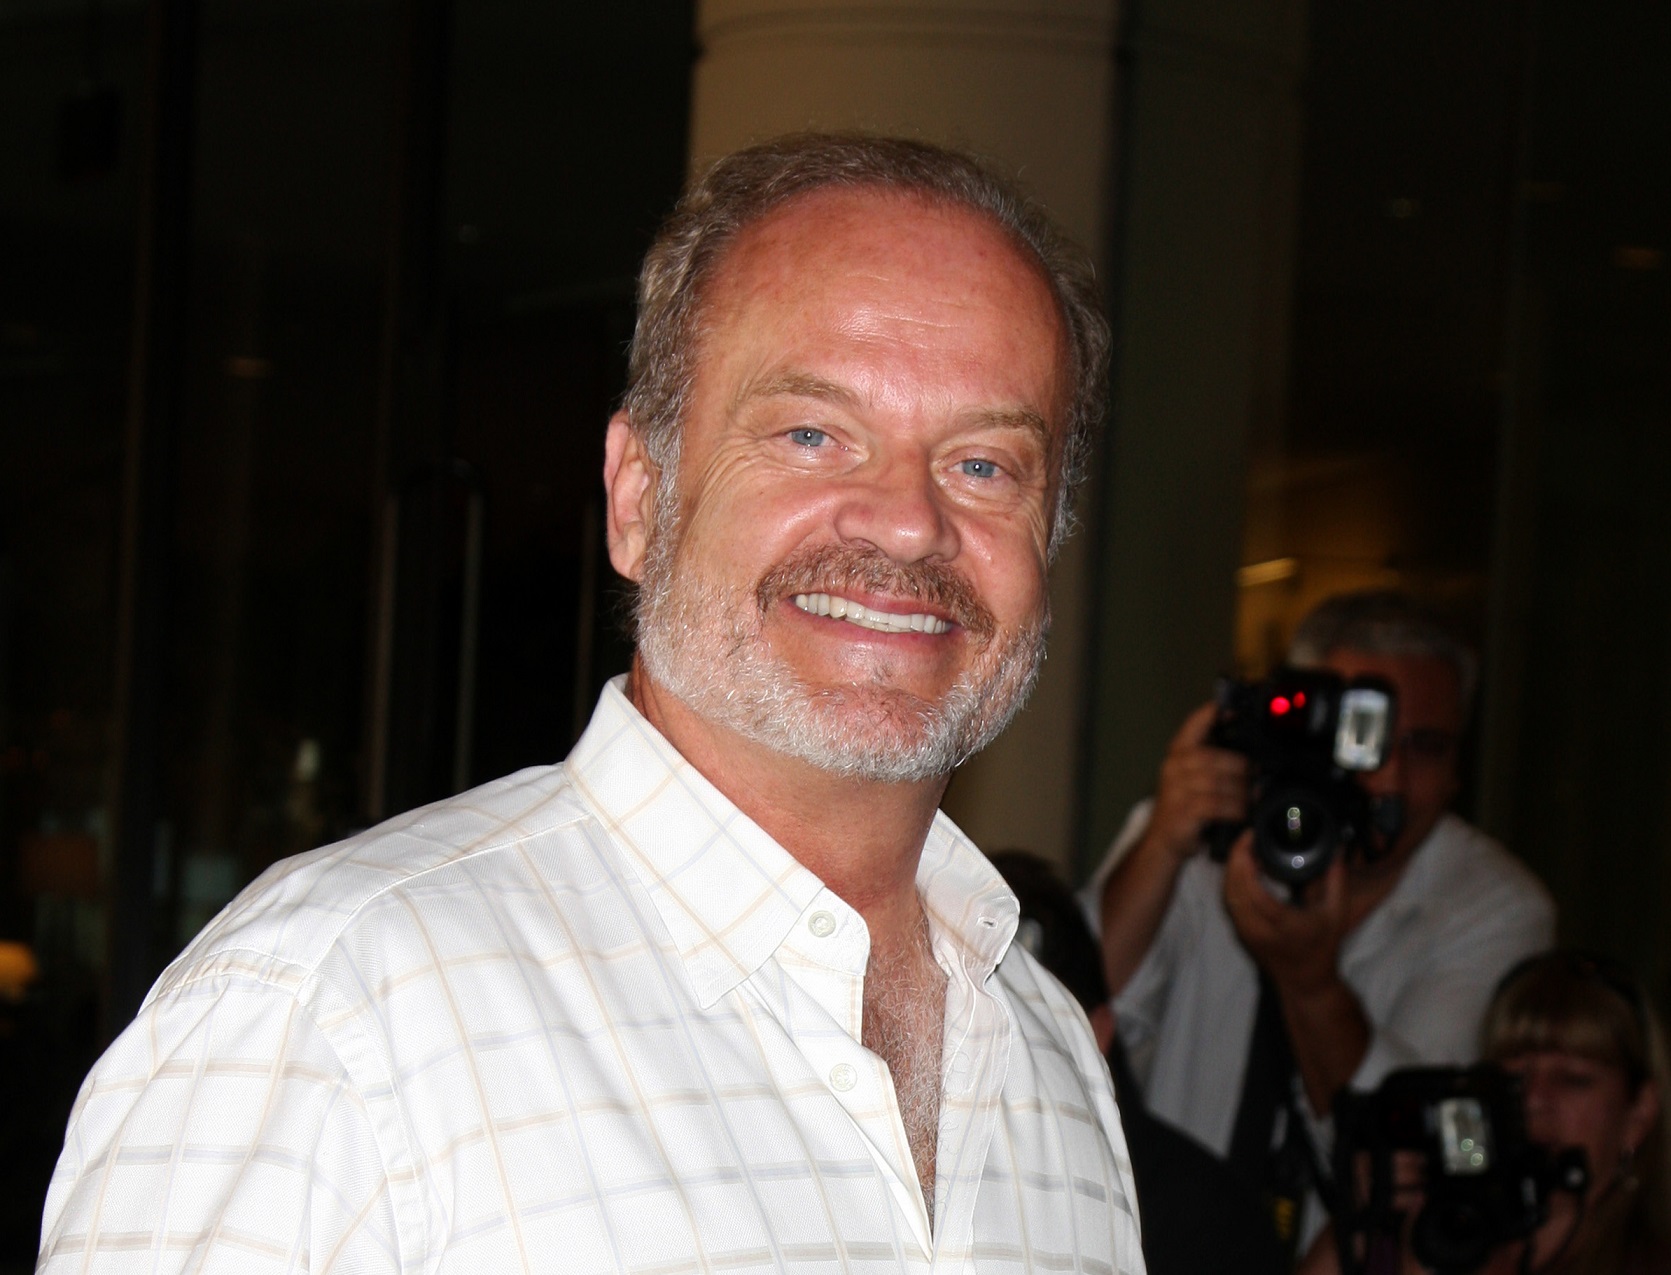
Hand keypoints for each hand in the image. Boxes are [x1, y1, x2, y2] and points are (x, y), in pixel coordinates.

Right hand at [1139, 702, 1249, 864]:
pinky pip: (1217, 804)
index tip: (1233, 710)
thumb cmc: (1184, 806)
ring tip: (1253, 796)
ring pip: (1219, 781)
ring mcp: (1176, 789)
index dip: (1212, 715)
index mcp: (1177, 753)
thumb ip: (1214, 761)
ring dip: (1241, 791)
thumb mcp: (1193, 778)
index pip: (1193, 726)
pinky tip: (1242, 812)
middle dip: (1241, 767)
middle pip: (1214, 757)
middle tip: (1257, 775)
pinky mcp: (1184, 810)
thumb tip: (1251, 756)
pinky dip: (1235, 808)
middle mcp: (1174, 767)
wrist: (1163, 840)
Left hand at [1222, 832, 1350, 994]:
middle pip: (1234, 890)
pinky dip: (1231, 883)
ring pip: (1227, 896)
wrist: (1305, 982)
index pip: (1254, 892)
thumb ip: (1336, 881)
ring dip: (1231, 871)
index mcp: (1283, 925)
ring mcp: (1245, 932)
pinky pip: (1228, 903)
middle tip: (1246, 839)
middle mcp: (1258, 930)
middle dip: (1235, 860)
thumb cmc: (1322, 948)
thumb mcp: (1336, 914)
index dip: (1247, 863)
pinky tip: (1242, 869)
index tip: (1252, 840)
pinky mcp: (1239, 933)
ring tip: (1244, 850)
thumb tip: (1336, 852)